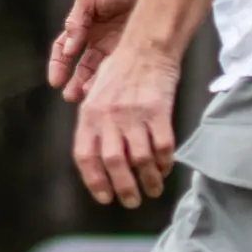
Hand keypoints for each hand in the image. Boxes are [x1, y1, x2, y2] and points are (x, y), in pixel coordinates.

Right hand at [49, 0, 154, 102]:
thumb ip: (76, 19)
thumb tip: (68, 48)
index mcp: (83, 27)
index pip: (64, 51)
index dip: (58, 66)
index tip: (55, 81)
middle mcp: (98, 41)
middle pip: (83, 68)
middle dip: (76, 84)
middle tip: (72, 98)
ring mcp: (118, 47)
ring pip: (103, 72)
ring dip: (95, 86)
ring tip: (90, 98)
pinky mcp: (137, 50)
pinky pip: (124, 68)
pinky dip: (116, 79)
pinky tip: (112, 88)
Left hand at [72, 42, 180, 207]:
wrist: (145, 49)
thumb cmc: (120, 74)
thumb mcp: (95, 96)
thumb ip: (94, 125)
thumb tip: (98, 161)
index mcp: (89, 114)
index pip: (86, 156)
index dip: (95, 181)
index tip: (105, 198)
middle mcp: (109, 116)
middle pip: (114, 163)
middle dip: (124, 188)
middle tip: (132, 202)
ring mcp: (134, 115)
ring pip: (140, 159)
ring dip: (148, 181)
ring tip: (152, 191)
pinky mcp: (158, 112)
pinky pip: (163, 146)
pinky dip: (165, 163)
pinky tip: (165, 170)